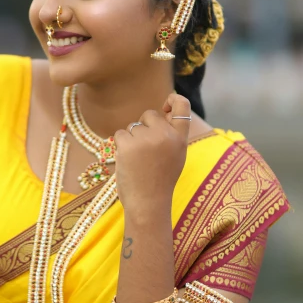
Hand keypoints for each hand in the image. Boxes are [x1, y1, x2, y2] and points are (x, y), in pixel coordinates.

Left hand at [113, 93, 190, 212]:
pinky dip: (120, 146)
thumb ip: (171, 135)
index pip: (182, 106)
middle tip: (146, 150)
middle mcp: (165, 135)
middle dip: (143, 126)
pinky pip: (120, 134)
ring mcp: (146, 139)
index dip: (172, 99)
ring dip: (131, 139)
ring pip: (132, 126)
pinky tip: (128, 161)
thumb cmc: (161, 181)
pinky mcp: (128, 144)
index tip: (165, 105)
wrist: (149, 203)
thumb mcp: (176, 156)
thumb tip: (163, 111)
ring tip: (138, 161)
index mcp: (180, 138)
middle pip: (149, 114)